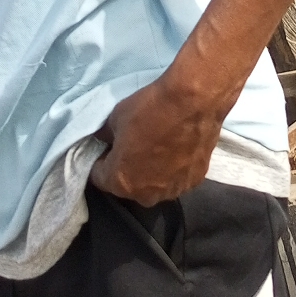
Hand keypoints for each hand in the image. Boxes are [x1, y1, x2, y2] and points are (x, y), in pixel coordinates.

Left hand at [88, 72, 225, 204]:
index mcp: (121, 182)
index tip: (106, 147)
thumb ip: (106, 135)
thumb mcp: (115, 117)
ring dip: (152, 171)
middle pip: (129, 185)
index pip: (100, 178)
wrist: (193, 100)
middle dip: (127, 168)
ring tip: (158, 146)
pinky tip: (178, 147)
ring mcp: (174, 191)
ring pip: (155, 184)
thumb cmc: (149, 109)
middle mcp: (147, 195)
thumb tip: (105, 139)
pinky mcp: (195, 181)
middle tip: (133, 145)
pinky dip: (175, 167)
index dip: (100, 160)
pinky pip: (177, 177)